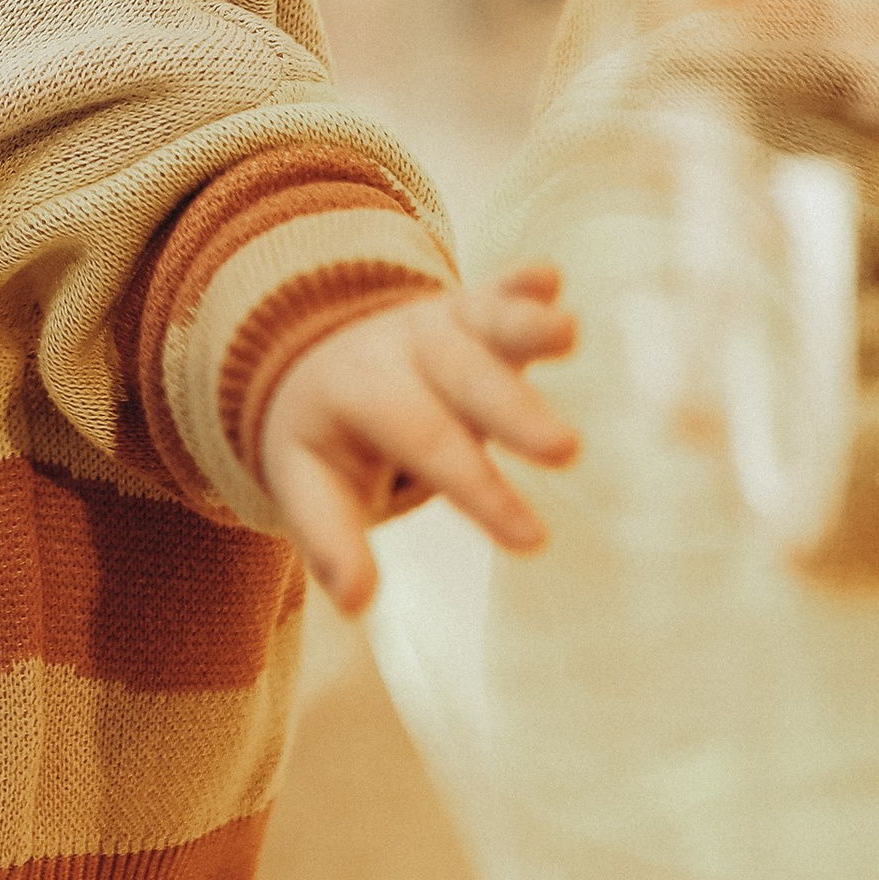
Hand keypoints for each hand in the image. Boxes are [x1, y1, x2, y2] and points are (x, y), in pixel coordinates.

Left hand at [257, 264, 578, 617]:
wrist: (315, 358)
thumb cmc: (326, 440)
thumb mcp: (309, 488)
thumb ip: (330, 541)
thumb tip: (354, 604)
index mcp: (359, 395)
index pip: (424, 444)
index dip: (479, 491)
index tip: (533, 542)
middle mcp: (403, 350)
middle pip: (463, 379)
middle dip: (515, 412)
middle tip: (567, 450)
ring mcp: (442, 321)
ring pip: (486, 319)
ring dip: (526, 323)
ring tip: (569, 334)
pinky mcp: (476, 304)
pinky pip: (500, 287)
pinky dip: (526, 280)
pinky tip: (552, 275)